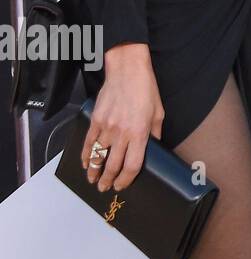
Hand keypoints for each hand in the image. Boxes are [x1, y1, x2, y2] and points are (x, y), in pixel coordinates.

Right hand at [81, 44, 164, 192]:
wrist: (127, 71)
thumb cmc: (145, 90)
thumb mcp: (158, 113)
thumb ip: (155, 134)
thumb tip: (153, 147)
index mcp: (139, 133)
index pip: (131, 165)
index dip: (126, 179)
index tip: (123, 185)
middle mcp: (121, 133)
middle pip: (112, 165)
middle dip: (108, 180)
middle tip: (105, 188)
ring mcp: (106, 127)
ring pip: (97, 156)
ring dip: (94, 171)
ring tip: (93, 180)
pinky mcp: (95, 120)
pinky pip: (87, 143)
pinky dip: (85, 155)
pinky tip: (85, 163)